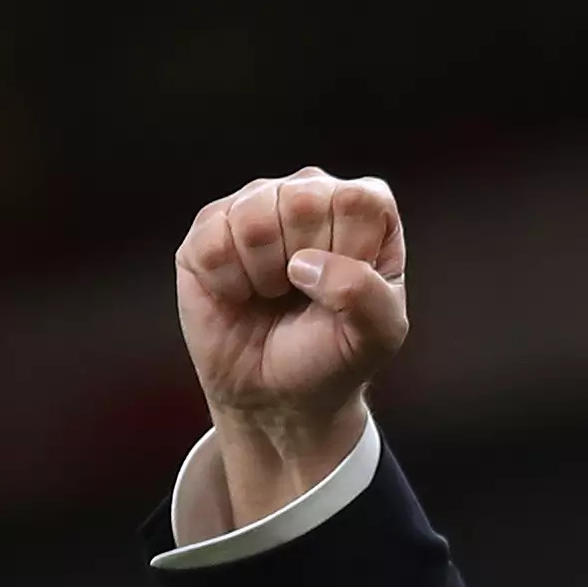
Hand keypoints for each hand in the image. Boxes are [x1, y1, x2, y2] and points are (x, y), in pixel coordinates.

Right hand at [175, 168, 410, 526]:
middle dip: (303, 264)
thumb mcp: (379, 335)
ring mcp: (254, 205)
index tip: (343, 290)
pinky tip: (240, 294)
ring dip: (264, 274)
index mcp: (362, 208)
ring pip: (253, 218)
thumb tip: (302, 265)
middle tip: (303, 294)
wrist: (278, 393)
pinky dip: (228, 283)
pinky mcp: (208, 228)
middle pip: (301, 201)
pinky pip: (213, 242)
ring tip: (272, 293)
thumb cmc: (334, 354)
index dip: (347, 253)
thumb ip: (367, 295)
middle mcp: (308, 192)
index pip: (356, 202)